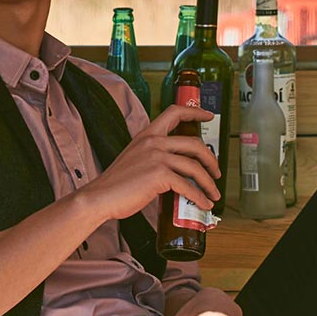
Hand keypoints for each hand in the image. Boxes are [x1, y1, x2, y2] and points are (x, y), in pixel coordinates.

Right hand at [86, 101, 220, 224]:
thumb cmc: (116, 183)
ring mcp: (157, 158)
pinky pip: (188, 186)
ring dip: (209, 183)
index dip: (195, 112)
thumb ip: (153, 156)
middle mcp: (153, 142)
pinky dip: (199, 197)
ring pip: (195, 167)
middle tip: (216, 172)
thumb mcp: (135, 158)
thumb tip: (175, 169)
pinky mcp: (159, 176)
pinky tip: (203, 203)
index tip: (208, 116)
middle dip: (211, 159)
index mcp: (147, 135)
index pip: (174, 113)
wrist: (100, 197)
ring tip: (213, 194)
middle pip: (194, 143)